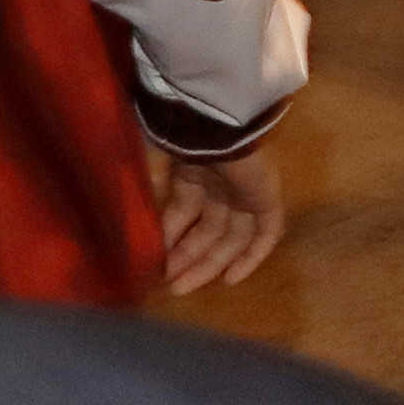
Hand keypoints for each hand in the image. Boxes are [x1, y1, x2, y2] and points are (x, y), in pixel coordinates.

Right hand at [148, 143, 284, 294]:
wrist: (209, 117)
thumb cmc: (175, 134)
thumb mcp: (150, 160)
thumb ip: (148, 187)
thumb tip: (136, 220)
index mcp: (192, 172)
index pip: (182, 213)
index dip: (168, 239)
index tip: (149, 263)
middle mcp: (220, 185)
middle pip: (208, 230)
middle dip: (186, 257)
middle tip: (166, 284)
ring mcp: (245, 192)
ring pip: (231, 236)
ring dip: (208, 262)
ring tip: (182, 287)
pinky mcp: (266, 196)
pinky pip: (267, 231)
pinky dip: (252, 255)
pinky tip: (230, 279)